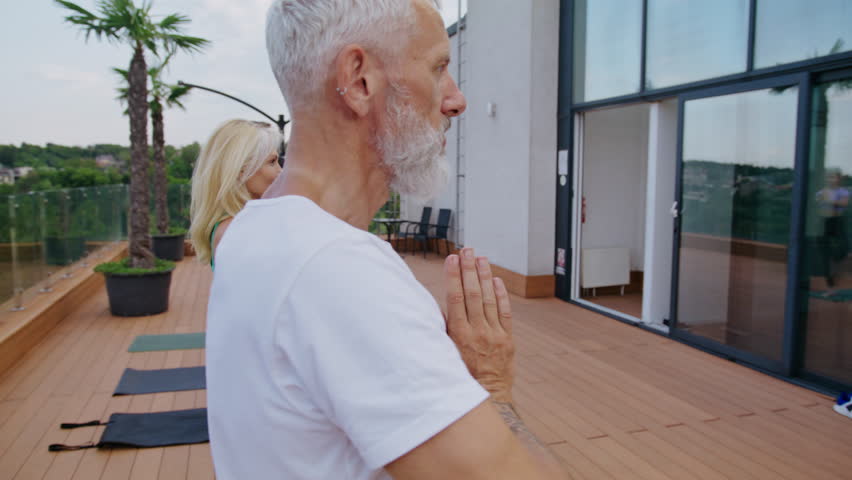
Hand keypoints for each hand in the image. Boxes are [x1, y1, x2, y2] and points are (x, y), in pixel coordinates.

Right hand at [444, 247, 514, 402]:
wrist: (488, 397)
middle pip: (473, 294)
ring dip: (485, 276)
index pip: (455, 298)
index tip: (452, 259)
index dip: (454, 277)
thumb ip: (445, 329)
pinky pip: (505, 313)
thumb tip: (440, 306)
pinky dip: (502, 295)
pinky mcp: (507, 339)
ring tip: (481, 258)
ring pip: (490, 299)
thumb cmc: (462, 376)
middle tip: (467, 250)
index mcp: (459, 335)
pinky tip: (497, 280)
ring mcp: (495, 334)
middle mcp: (477, 332)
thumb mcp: (446, 353)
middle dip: (469, 269)